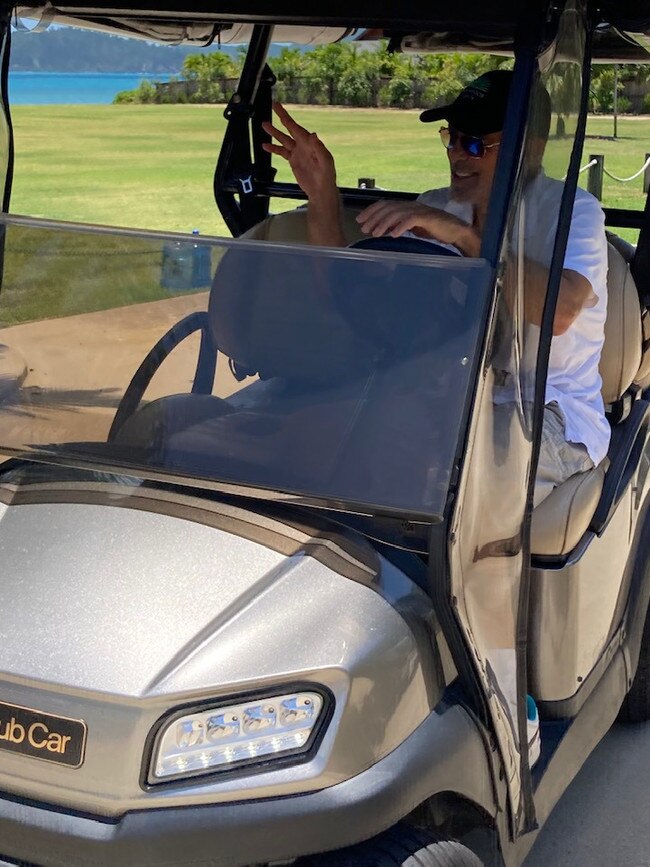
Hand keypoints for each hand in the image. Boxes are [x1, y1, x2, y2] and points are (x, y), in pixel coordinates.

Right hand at [262, 102, 337, 202]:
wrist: (320, 190)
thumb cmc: (326, 176)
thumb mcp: (325, 162)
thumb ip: (319, 148)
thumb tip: (314, 135)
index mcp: (309, 142)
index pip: (296, 127)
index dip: (287, 117)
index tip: (279, 107)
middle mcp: (303, 144)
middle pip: (290, 128)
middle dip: (282, 117)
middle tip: (273, 105)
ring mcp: (297, 152)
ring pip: (283, 139)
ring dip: (274, 133)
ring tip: (264, 124)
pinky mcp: (293, 160)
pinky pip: (282, 152)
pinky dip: (274, 148)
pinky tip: (265, 145)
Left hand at [356, 200, 479, 255]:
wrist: (456, 231)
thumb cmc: (434, 230)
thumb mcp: (412, 228)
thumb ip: (398, 226)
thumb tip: (383, 231)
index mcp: (407, 207)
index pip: (385, 205)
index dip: (371, 211)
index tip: (360, 220)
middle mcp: (412, 206)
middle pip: (388, 208)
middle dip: (374, 217)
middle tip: (364, 228)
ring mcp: (420, 211)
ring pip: (397, 214)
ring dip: (384, 224)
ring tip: (375, 234)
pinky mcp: (428, 218)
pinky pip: (411, 220)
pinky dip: (401, 227)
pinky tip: (393, 235)